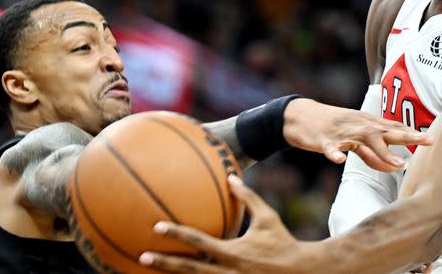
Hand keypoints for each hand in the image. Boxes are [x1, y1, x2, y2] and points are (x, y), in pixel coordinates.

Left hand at [140, 176, 319, 272]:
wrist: (300, 273)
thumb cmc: (283, 241)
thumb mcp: (268, 217)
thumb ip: (248, 197)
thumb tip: (231, 177)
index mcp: (233, 252)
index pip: (199, 241)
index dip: (177, 234)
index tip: (156, 227)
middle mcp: (227, 271)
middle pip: (189, 268)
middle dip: (165, 263)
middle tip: (142, 255)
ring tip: (148, 268)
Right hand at [283, 98, 432, 171]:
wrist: (299, 115)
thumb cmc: (330, 127)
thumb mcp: (353, 138)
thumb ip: (371, 153)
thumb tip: (391, 167)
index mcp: (366, 124)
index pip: (392, 127)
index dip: (411, 132)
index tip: (431, 138)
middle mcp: (357, 125)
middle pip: (386, 131)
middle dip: (407, 136)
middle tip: (427, 141)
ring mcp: (341, 132)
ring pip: (363, 141)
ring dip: (381, 152)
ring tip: (397, 164)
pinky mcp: (323, 140)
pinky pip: (330, 148)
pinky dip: (334, 153)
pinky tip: (339, 160)